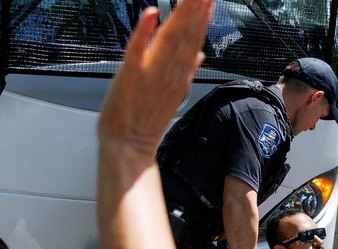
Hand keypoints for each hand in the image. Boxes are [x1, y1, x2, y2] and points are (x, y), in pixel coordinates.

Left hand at [97, 0, 211, 158]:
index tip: (208, 0)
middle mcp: (169, 72)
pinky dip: (144, 30)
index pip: (194, 40)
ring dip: (179, 15)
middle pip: (185, 35)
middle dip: (195, 10)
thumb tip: (200, 54)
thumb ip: (186, 70)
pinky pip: (137, 48)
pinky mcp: (129, 74)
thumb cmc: (146, 121)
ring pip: (169, 38)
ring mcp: (150, 73)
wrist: (128, 144)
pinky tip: (151, 13)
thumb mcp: (173, 94)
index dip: (202, 18)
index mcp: (179, 75)